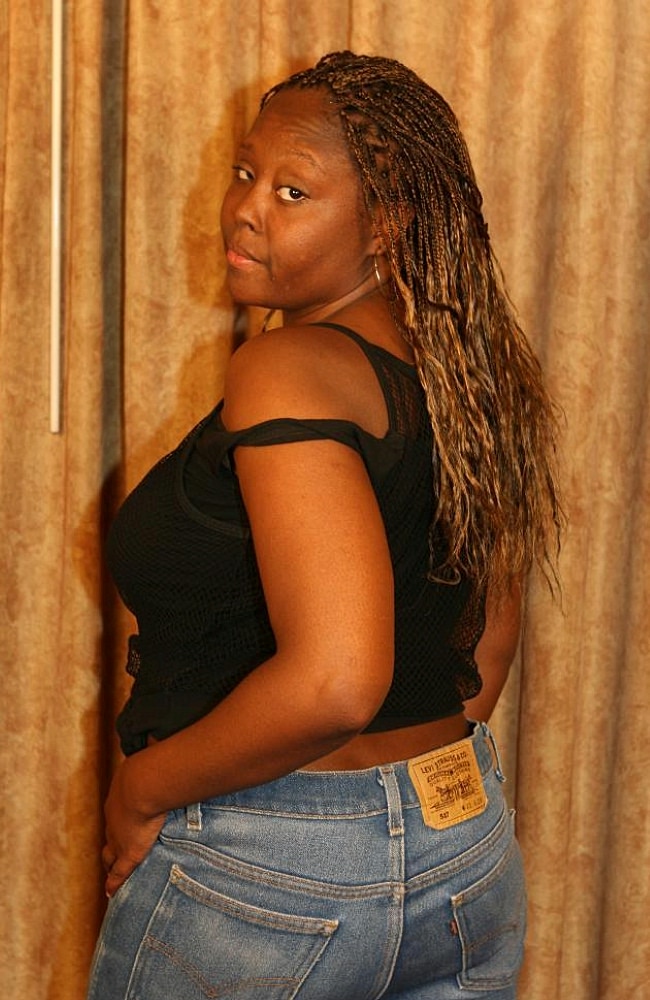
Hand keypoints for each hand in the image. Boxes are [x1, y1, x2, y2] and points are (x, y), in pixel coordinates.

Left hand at [101, 754, 166, 897]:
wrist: (144, 783)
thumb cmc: (152, 767)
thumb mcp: (154, 756)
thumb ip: (158, 748)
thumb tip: (165, 730)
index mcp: (120, 796)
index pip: (117, 812)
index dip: (120, 819)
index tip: (125, 820)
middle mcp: (115, 817)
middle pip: (110, 834)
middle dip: (112, 842)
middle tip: (114, 850)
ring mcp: (119, 836)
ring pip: (111, 854)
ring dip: (112, 862)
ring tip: (113, 871)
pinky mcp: (128, 853)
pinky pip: (119, 872)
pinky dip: (115, 882)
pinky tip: (112, 892)